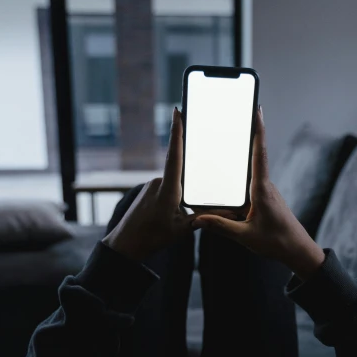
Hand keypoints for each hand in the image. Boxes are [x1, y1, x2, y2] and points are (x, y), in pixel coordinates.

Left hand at [103, 108, 193, 261]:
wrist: (125, 245)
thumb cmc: (153, 237)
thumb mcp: (183, 229)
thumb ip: (205, 216)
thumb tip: (231, 211)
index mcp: (168, 188)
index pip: (174, 155)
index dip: (177, 132)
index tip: (177, 112)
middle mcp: (159, 182)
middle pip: (182, 173)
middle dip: (191, 181)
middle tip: (187, 196)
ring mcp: (152, 185)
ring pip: (176, 184)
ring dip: (181, 196)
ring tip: (175, 218)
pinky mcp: (149, 191)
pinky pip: (168, 189)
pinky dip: (174, 198)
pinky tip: (170, 215)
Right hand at [193, 108, 325, 279]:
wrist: (297, 251)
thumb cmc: (276, 242)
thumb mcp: (245, 236)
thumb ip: (221, 226)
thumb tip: (197, 220)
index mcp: (262, 189)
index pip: (260, 153)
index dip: (258, 130)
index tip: (257, 109)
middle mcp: (265, 185)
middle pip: (255, 154)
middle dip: (248, 132)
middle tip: (238, 111)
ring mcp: (266, 190)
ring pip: (251, 168)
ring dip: (243, 152)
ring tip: (227, 135)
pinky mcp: (264, 198)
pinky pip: (250, 180)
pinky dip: (240, 173)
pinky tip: (228, 175)